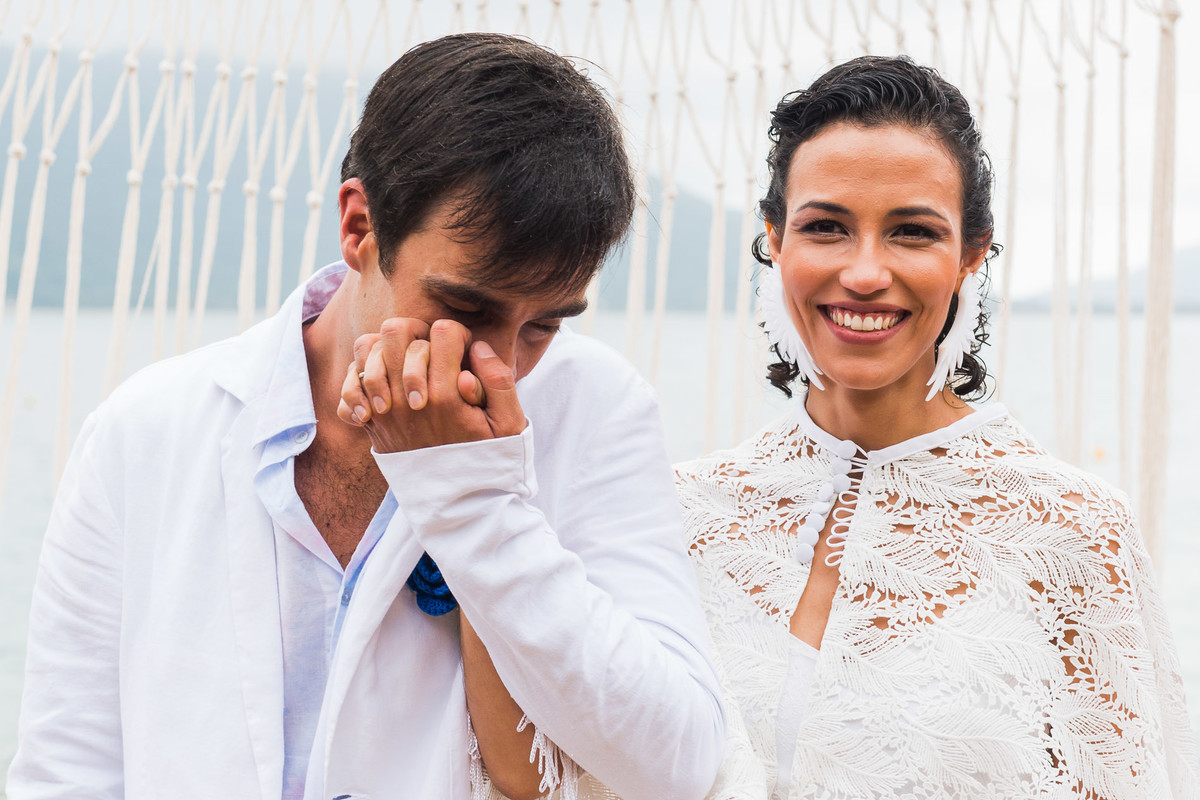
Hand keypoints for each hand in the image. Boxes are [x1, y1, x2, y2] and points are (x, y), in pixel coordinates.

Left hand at [337, 318, 525, 452]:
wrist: (458, 504)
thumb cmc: (488, 459)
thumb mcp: (510, 425)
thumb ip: (499, 380)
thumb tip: (477, 347)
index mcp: (447, 395)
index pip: (443, 330)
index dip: (457, 336)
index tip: (463, 355)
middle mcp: (409, 399)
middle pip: (397, 330)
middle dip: (417, 333)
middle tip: (432, 354)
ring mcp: (384, 410)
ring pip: (368, 347)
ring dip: (387, 349)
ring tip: (406, 364)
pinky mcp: (370, 421)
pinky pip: (350, 378)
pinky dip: (362, 373)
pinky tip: (386, 383)